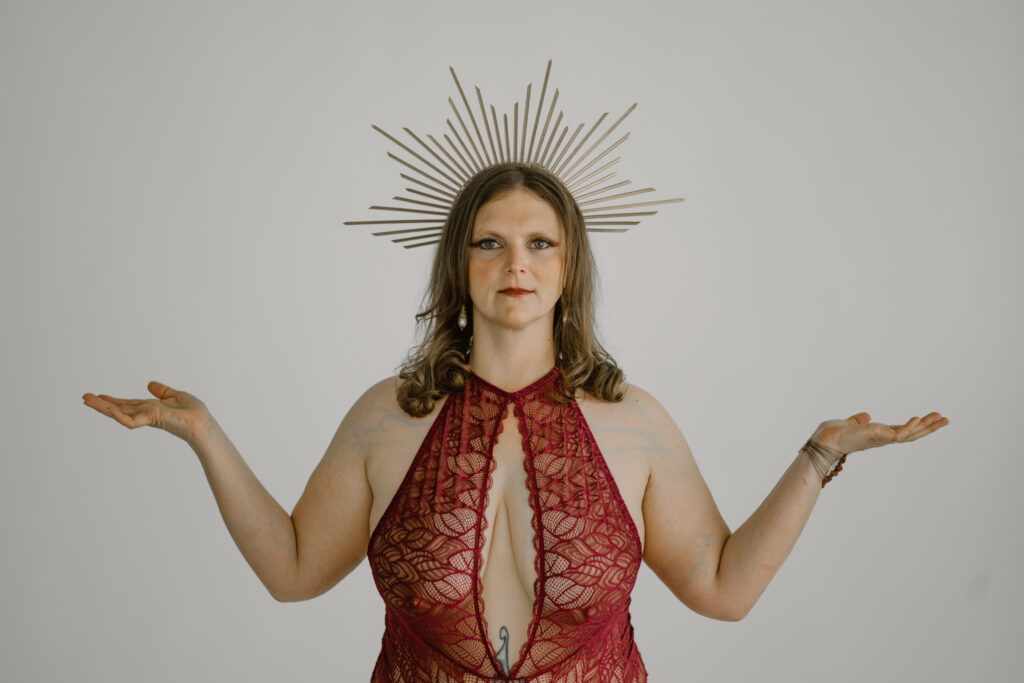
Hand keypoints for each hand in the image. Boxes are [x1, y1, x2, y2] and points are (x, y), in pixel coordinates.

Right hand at [82, 381, 211, 445]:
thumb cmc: (194, 413)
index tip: (98, 396)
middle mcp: (146, 413)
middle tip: (84, 397)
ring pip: (120, 414)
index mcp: (151, 408)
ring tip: (87, 400)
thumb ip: (163, 391)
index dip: (113, 401)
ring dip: (103, 408)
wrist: (202, 423)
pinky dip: (119, 415)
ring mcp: (147, 418)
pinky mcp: (151, 420)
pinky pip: (130, 420)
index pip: (128, 404)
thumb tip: (150, 384)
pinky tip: (108, 410)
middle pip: (119, 408)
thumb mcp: (176, 396)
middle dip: (102, 404)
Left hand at [810, 411, 949, 454]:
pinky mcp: (878, 436)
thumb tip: (865, 416)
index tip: (932, 419)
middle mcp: (883, 438)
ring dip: (926, 426)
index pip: (903, 430)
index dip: (918, 426)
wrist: (823, 441)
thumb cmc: (833, 435)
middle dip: (929, 427)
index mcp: (879, 434)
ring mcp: (882, 438)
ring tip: (940, 417)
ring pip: (910, 434)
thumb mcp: (849, 424)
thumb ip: (858, 420)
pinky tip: (918, 419)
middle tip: (946, 419)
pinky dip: (908, 427)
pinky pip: (898, 434)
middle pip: (912, 434)